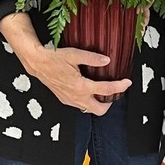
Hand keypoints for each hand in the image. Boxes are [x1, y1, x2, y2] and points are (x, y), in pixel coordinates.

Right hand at [0, 11, 130, 114]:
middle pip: (100, 110)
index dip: (120, 87)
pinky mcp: (65, 99)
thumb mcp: (74, 54)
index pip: (106, 90)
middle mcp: (76, 96)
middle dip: (110, 103)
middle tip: (114, 91)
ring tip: (103, 89)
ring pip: (90, 109)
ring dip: (99, 102)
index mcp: (81, 86)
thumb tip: (107, 60)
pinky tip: (89, 89)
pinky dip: (88, 100)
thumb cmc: (54, 58)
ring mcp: (70, 100)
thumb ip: (92, 58)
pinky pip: (81, 105)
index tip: (127, 82)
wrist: (37, 63)